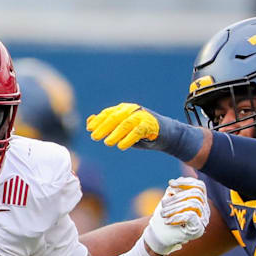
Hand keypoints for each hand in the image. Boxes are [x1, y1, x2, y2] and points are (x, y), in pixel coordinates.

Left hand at [87, 103, 202, 160]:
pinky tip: (121, 146)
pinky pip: (137, 131)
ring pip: (126, 123)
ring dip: (115, 133)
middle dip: (104, 127)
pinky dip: (128, 139)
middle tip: (94, 137)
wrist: (166, 134)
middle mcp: (132, 110)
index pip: (108, 113)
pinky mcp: (150, 125)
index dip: (98, 121)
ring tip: (108, 143)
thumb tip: (89, 121)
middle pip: (115, 117)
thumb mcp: (122, 129)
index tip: (89, 129)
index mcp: (124, 109)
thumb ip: (107, 125)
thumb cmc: (141, 132)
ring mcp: (142, 116)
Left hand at [142, 177, 208, 254]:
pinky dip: (177, 216)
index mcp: (199, 201)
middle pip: (196, 194)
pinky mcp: (198, 230)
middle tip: (163, 204)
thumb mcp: (168, 200)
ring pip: (194, 203)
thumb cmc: (164, 217)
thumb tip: (177, 181)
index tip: (171, 183)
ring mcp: (203, 220)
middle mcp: (204, 210)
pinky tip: (167, 221)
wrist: (158, 236)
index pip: (200, 186)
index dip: (186, 182)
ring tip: (163, 213)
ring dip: (174, 207)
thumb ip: (175, 190)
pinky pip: (191, 215)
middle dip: (177, 197)